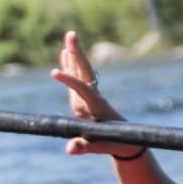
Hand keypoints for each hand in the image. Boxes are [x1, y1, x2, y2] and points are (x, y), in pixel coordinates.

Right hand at [49, 31, 136, 157]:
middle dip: (77, 54)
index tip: (54, 73)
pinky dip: (71, 65)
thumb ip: (84, 147)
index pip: (83, 89)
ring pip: (81, 71)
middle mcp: (94, 97)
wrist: (128, 142)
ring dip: (75, 54)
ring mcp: (90, 96)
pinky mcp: (86, 98)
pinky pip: (77, 77)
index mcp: (97, 107)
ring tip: (69, 37)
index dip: (70, 81)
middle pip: (84, 72)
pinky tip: (65, 53)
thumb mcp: (100, 148)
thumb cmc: (114, 144)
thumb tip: (70, 149)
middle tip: (71, 34)